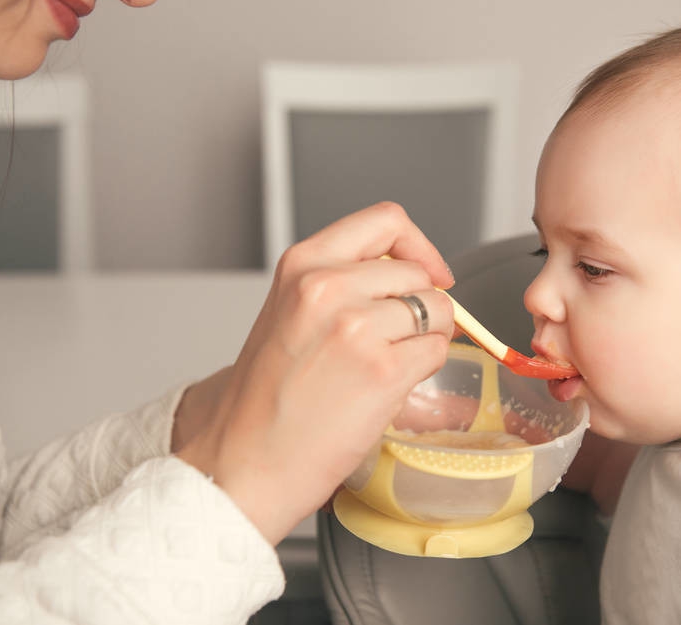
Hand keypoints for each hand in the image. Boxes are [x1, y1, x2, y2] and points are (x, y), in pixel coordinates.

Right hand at [174, 202, 454, 544]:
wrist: (244, 460)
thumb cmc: (265, 399)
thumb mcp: (290, 311)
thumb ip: (342, 281)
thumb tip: (410, 278)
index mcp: (303, 264)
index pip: (386, 220)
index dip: (419, 246)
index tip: (427, 271)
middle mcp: (328, 286)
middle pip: (418, 273)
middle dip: (421, 305)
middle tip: (395, 340)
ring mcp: (357, 326)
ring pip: (436, 310)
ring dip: (425, 338)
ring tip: (386, 365)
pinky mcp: (383, 370)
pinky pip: (437, 351)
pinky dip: (425, 368)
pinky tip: (388, 387)